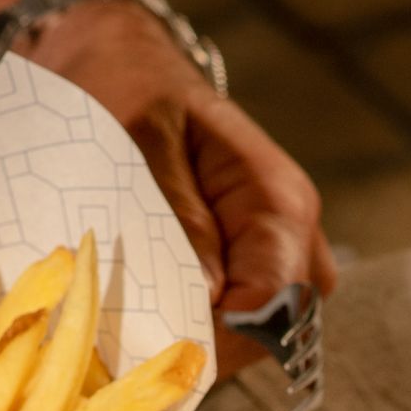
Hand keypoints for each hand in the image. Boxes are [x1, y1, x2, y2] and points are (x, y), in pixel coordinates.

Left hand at [30, 2, 336, 376]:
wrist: (119, 69)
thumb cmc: (127, 93)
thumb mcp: (142, 141)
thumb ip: (180, 216)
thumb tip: (210, 298)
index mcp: (277, 198)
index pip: (274, 299)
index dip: (218, 330)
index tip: (152, 332)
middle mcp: (291, 236)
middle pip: (274, 329)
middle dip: (207, 341)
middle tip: (131, 331)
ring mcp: (272, 258)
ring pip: (256, 336)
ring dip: (197, 339)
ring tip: (131, 320)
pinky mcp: (244, 272)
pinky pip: (233, 326)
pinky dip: (190, 329)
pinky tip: (143, 314)